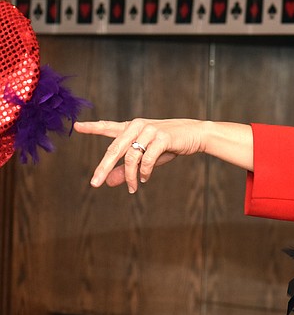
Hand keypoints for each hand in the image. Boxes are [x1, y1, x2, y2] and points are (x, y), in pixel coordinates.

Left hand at [74, 118, 205, 193]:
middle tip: (95, 183)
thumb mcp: (146, 156)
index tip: (76, 126)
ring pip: (131, 157)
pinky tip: (144, 179)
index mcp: (131, 128)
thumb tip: (109, 181)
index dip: (92, 127)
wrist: (195, 134)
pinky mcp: (162, 137)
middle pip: (114, 149)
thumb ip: (126, 167)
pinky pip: (147, 159)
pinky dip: (144, 172)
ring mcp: (150, 130)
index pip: (108, 127)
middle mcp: (137, 126)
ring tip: (133, 188)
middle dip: (104, 168)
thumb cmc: (169, 145)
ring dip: (130, 176)